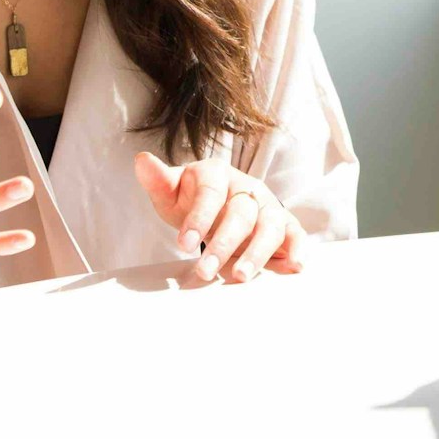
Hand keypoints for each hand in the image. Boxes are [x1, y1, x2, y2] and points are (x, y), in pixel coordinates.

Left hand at [134, 152, 302, 283]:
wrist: (217, 205)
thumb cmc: (192, 199)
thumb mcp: (171, 192)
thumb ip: (158, 181)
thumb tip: (142, 161)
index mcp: (217, 174)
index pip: (211, 193)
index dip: (199, 218)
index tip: (183, 244)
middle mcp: (247, 187)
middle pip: (241, 213)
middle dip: (223, 245)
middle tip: (205, 271)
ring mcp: (268, 205)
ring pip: (269, 226)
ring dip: (257, 253)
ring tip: (239, 277)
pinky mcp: (284, 224)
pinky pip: (295, 235)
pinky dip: (296, 250)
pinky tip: (292, 267)